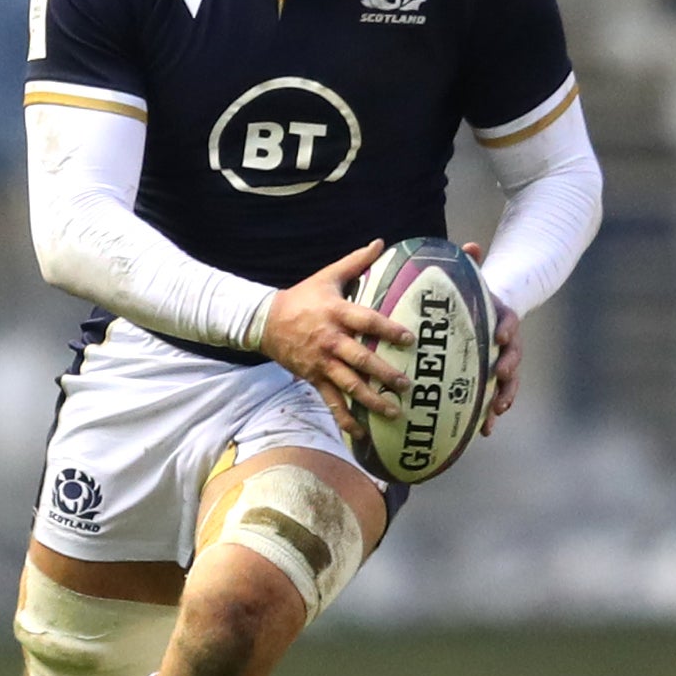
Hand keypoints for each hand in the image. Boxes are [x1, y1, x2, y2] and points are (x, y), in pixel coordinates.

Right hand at [262, 240, 413, 440]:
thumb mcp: (327, 276)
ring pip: (348, 385)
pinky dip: (345, 418)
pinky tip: (361, 433)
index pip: (366, 321)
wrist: (265, 321)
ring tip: (394, 411)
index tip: (409, 338)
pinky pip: (330, 401)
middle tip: (407, 385)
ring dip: (371, 400)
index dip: (387, 329)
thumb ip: (356, 261)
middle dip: (384, 374)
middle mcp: (330, 340)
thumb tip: (381, 242)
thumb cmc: (303, 297)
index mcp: (336, 313)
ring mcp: (321, 362)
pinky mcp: (313, 378)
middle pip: (359, 360)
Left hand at [462, 241, 522, 434]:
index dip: (507, 330)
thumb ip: (471, 264)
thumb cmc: (472, 296)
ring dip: (502, 398)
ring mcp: (502, 362)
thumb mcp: (472, 279)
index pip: (510, 323)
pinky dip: (489, 414)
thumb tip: (470, 245)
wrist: (486, 312)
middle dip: (508, 372)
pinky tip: (483, 432)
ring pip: (507, 383)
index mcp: (502, 317)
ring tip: (495, 414)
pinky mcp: (492, 379)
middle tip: (500, 381)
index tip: (500, 337)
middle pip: (513, 358)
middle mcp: (507, 342)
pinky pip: (493, 398)